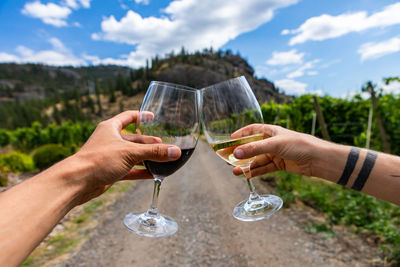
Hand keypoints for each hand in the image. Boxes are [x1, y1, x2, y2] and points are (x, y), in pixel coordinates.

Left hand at [66, 111, 180, 203]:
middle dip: (149, 143)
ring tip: (163, 160)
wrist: (77, 182)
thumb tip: (175, 152)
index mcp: (110, 128)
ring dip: (147, 158)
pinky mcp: (110, 171)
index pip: (128, 117)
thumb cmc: (98, 160)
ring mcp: (109, 157)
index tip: (153, 117)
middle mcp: (110, 141)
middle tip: (165, 146)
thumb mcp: (130, 153)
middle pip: (134, 139)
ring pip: (133, 155)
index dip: (141, 115)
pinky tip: (154, 174)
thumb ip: (154, 153)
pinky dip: (141, 171)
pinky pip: (129, 170)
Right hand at [231, 124, 323, 177]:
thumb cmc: (300, 145)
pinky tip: (246, 175)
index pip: (252, 130)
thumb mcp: (275, 144)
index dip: (241, 134)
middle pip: (252, 147)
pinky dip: (255, 172)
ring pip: (257, 159)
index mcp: (271, 131)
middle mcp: (272, 142)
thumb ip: (255, 149)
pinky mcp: (280, 165)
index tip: (230, 140)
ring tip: (234, 171)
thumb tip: (236, 153)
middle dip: (240, 153)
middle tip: (227, 158)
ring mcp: (276, 154)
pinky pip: (264, 168)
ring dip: (246, 165)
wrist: (318, 159)